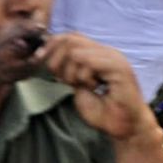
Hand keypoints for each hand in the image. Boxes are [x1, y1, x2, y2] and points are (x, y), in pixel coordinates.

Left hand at [36, 34, 151, 141]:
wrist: (123, 126)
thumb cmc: (102, 110)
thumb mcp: (76, 85)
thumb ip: (67, 69)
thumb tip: (47, 56)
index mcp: (97, 54)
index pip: (70, 36)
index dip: (51, 46)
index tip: (38, 62)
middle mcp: (106, 51)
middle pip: (70, 39)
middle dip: (55, 60)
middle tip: (62, 80)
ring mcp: (114, 57)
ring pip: (75, 51)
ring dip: (70, 72)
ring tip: (82, 86)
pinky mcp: (119, 66)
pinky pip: (88, 61)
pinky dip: (83, 76)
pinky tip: (94, 87)